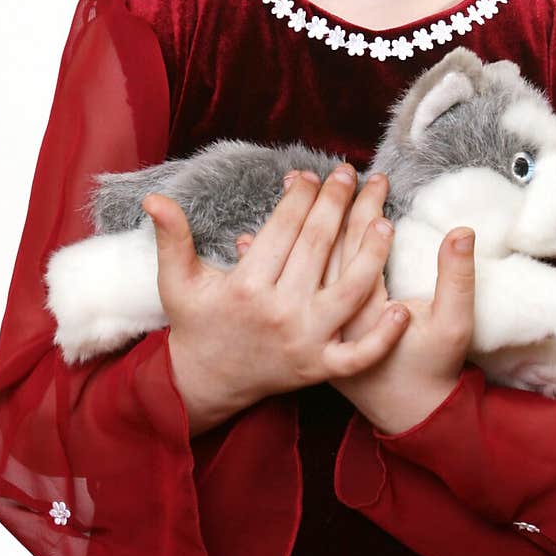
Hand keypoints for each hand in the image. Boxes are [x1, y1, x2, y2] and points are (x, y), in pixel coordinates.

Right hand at [143, 164, 410, 434]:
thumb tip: (153, 197)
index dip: (299, 195)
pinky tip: (402, 309)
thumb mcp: (176, 281)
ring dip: (371, 254)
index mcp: (246, 286)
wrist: (206, 383)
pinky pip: (359, 354)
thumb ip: (171, 238)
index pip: (283, 229)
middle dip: (336, 205)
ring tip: (384, 219)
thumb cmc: (196, 323)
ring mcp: (304, 342)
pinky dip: (383, 336)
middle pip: (317, 248)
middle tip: (350, 175)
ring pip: (349, 292)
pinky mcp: (320, 368)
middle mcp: (278, 312)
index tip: (310, 172)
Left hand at [237, 174, 476, 436]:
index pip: (360, 243)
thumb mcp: (455, 324)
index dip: (367, 207)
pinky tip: (244, 236)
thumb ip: (458, 277)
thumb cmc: (434, 368)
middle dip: (332, 203)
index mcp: (367, 310)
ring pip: (293, 263)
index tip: (375, 179)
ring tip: (295, 185)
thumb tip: (463, 231)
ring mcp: (310, 326)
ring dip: (291, 222)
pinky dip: (257, 263)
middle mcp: (331, 317)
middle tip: (342, 171)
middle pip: (323, 247)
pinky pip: (272, 291)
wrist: (407, 413)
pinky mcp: (296, 332)